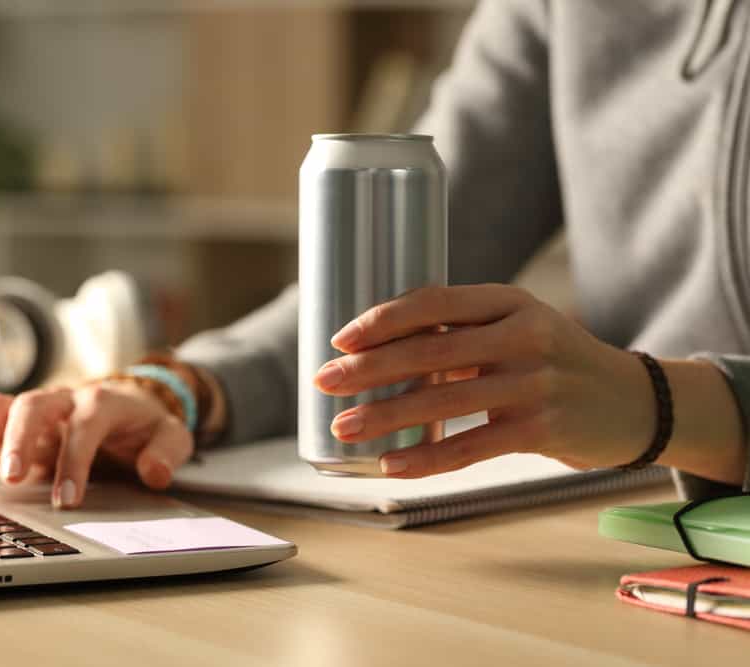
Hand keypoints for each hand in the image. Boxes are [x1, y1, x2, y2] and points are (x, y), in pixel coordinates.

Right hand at [0, 381, 193, 508]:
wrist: (133, 405)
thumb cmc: (147, 425)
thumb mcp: (172, 436)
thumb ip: (167, 452)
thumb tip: (153, 472)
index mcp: (105, 401)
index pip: (86, 423)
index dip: (75, 459)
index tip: (67, 499)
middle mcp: (66, 398)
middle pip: (34, 405)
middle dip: (18, 440)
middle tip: (10, 478)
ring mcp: (38, 407)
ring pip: (2, 404)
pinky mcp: (17, 417)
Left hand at [313, 284, 655, 476]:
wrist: (635, 402)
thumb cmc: (555, 362)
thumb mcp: (517, 329)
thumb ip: (460, 333)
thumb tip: (379, 352)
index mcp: (509, 301)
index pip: (435, 301)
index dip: (383, 319)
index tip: (340, 338)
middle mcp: (523, 334)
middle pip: (431, 348)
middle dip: (369, 367)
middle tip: (325, 380)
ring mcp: (535, 382)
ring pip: (443, 398)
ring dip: (385, 415)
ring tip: (343, 426)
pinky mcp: (542, 429)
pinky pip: (471, 446)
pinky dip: (427, 458)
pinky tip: (391, 465)